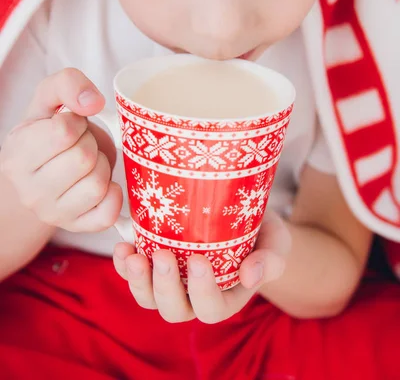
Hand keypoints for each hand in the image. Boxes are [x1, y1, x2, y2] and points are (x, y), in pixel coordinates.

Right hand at [0, 68, 121, 231]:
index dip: (77, 122)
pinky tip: (101, 183)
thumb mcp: (49, 98)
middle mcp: (29, 190)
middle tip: (80, 144)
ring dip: (102, 166)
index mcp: (17, 154)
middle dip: (90, 143)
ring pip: (97, 184)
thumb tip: (92, 102)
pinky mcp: (76, 227)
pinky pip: (108, 213)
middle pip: (84, 159)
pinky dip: (113, 194)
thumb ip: (67, 83)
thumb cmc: (48, 131)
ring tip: (87, 163)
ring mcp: (52, 213)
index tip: (70, 125)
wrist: (39, 172)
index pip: (64, 132)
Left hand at [113, 210, 290, 323]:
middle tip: (162, 256)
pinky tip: (124, 246)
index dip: (202, 291)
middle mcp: (195, 298)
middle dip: (165, 287)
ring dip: (137, 280)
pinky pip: (135, 275)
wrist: (244, 216)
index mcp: (226, 299)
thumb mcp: (276, 242)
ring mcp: (172, 283)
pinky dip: (124, 264)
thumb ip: (270, 259)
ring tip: (132, 256)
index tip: (199, 260)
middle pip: (174, 310)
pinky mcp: (155, 265)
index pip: (211, 309)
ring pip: (149, 298)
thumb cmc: (262, 234)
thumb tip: (251, 276)